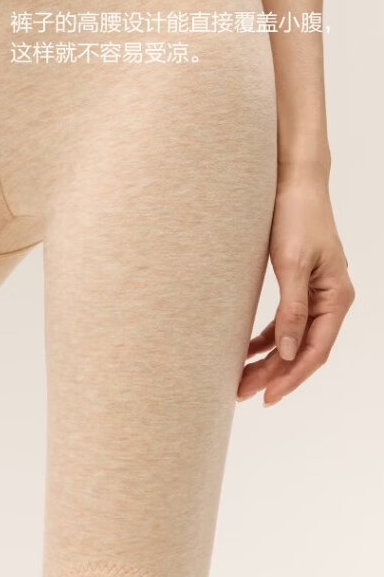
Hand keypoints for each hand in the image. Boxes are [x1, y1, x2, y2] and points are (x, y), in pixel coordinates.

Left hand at [237, 165, 354, 405]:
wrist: (294, 180)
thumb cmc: (296, 215)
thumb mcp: (292, 263)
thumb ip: (291, 309)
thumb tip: (285, 351)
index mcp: (336, 297)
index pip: (314, 351)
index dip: (290, 377)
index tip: (267, 396)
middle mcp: (330, 299)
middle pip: (301, 349)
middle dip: (273, 373)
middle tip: (243, 393)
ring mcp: (316, 292)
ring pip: (291, 337)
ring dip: (268, 359)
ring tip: (240, 379)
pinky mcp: (299, 283)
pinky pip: (284, 320)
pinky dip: (266, 337)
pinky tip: (246, 350)